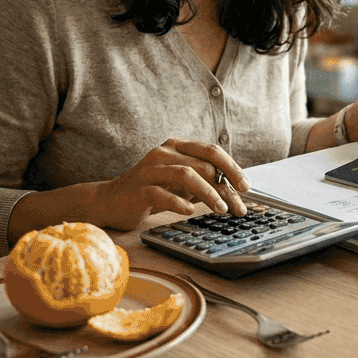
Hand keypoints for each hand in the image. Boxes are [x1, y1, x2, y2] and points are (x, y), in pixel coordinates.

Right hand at [86, 139, 250, 229]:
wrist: (111, 202)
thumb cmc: (152, 192)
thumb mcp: (182, 185)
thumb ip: (205, 183)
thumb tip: (236, 193)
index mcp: (177, 146)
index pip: (211, 151)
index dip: (232, 167)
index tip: (246, 187)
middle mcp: (163, 153)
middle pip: (202, 163)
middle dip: (225, 185)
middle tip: (237, 205)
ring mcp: (149, 169)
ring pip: (185, 175)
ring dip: (208, 193)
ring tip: (220, 209)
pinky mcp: (138, 188)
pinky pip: (162, 193)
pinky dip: (179, 202)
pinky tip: (190, 212)